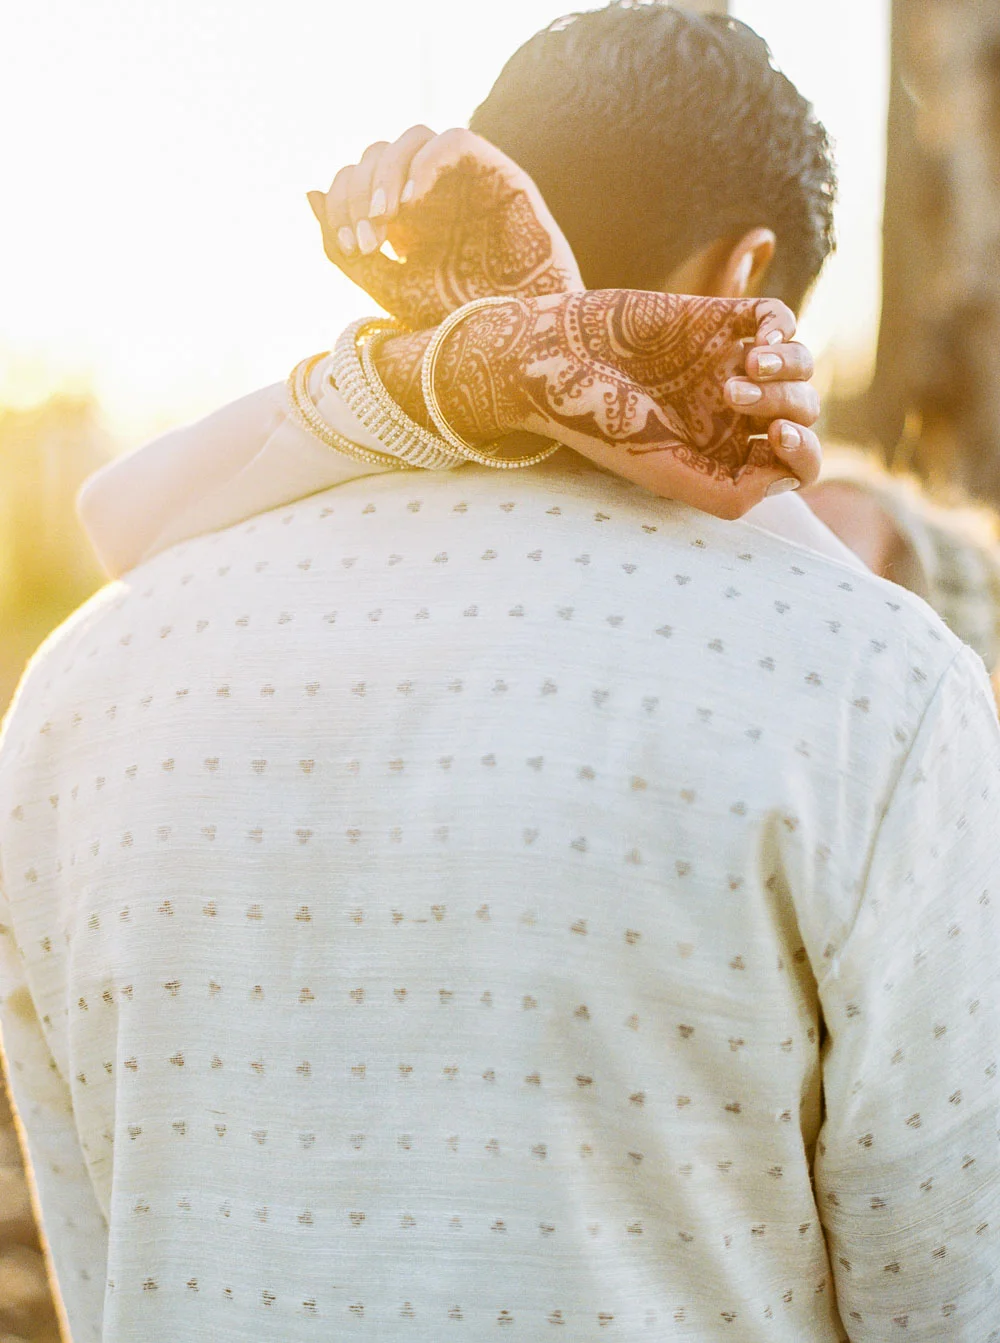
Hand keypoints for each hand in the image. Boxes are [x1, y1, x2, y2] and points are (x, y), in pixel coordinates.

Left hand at [307, 126, 582, 329]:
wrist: (514, 340)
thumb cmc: (456, 321)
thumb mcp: (386, 287)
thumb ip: (344, 248)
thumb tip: (310, 192)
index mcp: (404, 214)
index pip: (359, 177)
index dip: (344, 204)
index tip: (356, 249)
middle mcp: (432, 190)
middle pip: (378, 154)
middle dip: (363, 192)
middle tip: (369, 239)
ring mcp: (465, 179)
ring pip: (413, 137)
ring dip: (388, 172)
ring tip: (387, 218)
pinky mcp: (500, 176)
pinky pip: (456, 140)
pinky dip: (427, 161)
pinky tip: (413, 202)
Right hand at [424, 289, 820, 515]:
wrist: (558, 359)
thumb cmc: (602, 423)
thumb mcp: (665, 473)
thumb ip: (729, 494)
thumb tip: (785, 476)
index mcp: (726, 457)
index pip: (795, 464)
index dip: (802, 452)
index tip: (772, 436)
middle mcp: (735, 414)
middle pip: (803, 414)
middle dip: (785, 406)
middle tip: (732, 397)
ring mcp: (730, 364)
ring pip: (801, 369)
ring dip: (787, 371)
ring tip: (745, 369)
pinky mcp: (721, 319)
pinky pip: (780, 320)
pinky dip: (782, 331)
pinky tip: (756, 344)